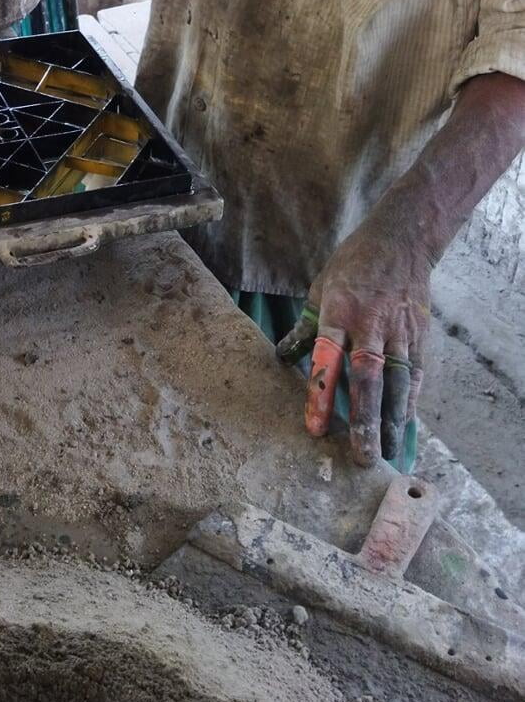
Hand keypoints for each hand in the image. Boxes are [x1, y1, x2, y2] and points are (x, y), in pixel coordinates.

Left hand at [276, 206, 429, 467]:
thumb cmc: (352, 267)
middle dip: (364, 421)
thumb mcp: (321, 290)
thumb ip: (306, 328)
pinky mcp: (418, 335)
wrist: (400, 242)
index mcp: (339, 313)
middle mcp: (370, 325)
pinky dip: (410, 400)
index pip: (327, 361)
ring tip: (386, 453)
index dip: (321, 395)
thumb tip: (282, 357)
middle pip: (367, 380)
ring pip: (395, 383)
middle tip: (361, 458)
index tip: (316, 429)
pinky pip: (413, 374)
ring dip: (391, 420)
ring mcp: (398, 331)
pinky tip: (404, 424)